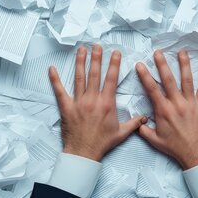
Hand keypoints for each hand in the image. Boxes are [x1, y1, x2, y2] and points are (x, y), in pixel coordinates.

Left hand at [49, 44, 146, 161]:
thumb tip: (145, 118)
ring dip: (80, 62)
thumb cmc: (102, 143)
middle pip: (95, 74)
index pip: (111, 79)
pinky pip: (60, 91)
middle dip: (96, 58)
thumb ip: (134, 123)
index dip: (114, 64)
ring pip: (79, 78)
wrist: (84, 152)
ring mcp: (78, 102)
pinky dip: (55, 79)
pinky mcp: (66, 107)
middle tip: (97, 45)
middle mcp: (93, 100)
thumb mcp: (121, 133)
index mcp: (107, 104)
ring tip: (81, 50)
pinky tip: (51, 69)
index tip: (115, 53)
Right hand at [135, 50, 197, 169]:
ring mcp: (191, 103)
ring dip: (183, 64)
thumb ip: (143, 129)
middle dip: (162, 64)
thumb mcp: (154, 140)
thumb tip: (137, 119)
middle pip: (168, 80)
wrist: (195, 154)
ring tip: (181, 51)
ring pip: (186, 79)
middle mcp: (176, 104)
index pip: (152, 89)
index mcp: (163, 111)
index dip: (145, 76)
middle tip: (158, 52)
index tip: (140, 64)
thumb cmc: (175, 148)